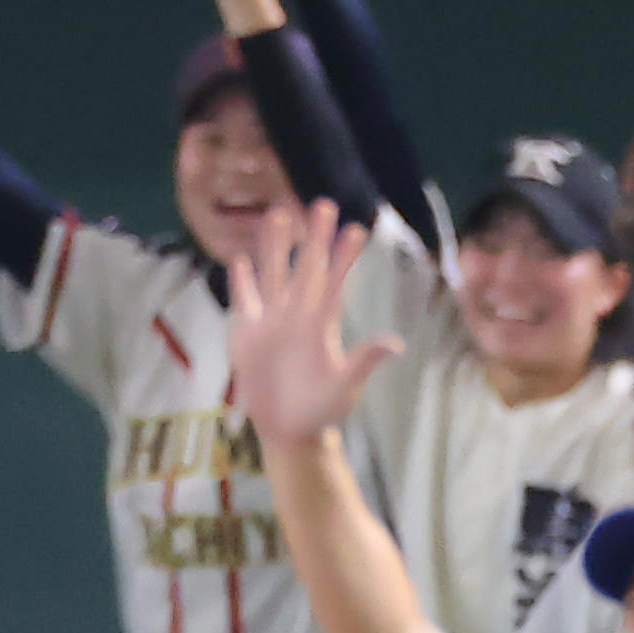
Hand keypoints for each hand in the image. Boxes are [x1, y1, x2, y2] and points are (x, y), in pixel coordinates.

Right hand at [221, 204, 403, 450]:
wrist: (289, 428)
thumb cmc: (322, 408)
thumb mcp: (345, 388)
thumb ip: (363, 363)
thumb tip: (395, 344)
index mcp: (322, 324)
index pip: (333, 283)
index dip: (343, 257)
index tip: (356, 229)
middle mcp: (298, 315)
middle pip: (304, 268)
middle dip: (312, 238)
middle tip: (321, 204)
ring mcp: (271, 321)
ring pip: (273, 275)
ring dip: (274, 247)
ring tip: (277, 215)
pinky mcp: (247, 333)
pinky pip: (244, 300)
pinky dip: (241, 280)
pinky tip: (238, 257)